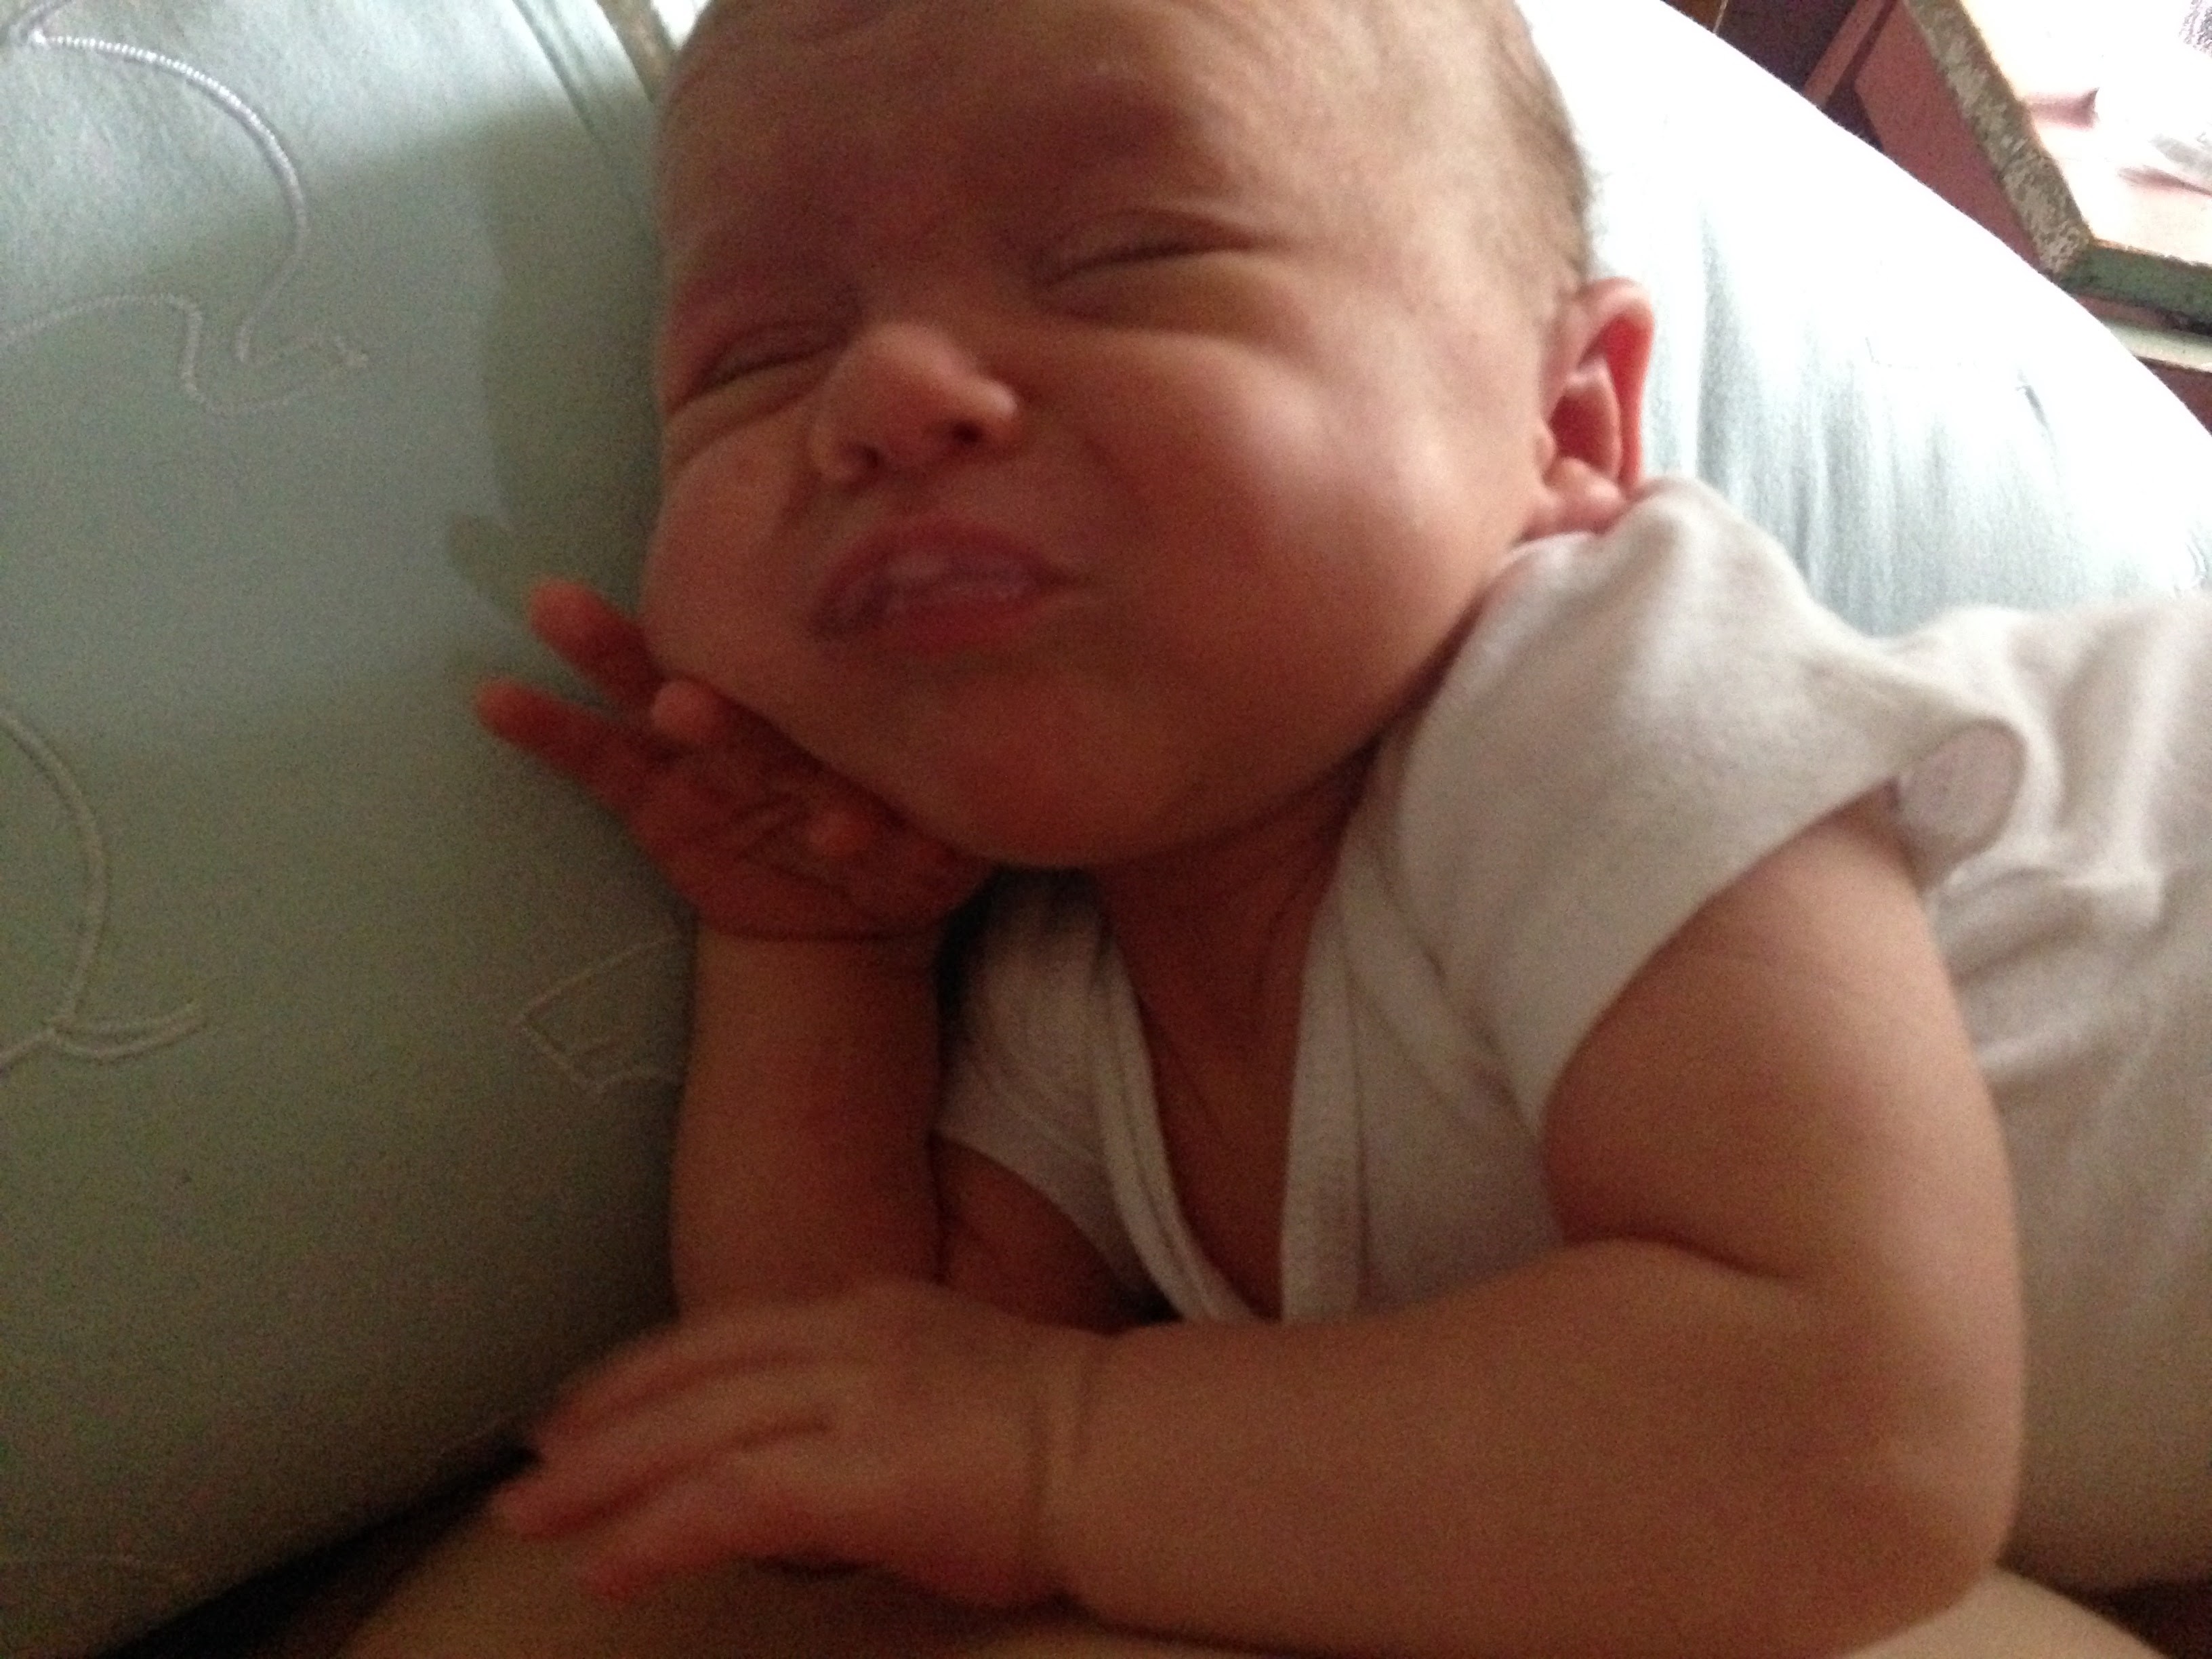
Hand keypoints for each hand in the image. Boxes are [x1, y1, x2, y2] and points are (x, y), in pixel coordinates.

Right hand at [477, 582, 990, 939]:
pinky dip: (545, 728)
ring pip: (650, 693)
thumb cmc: (907, 849)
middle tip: (682, 702)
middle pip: (731, 690)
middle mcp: (768, 723)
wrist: (851, 913)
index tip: (819, 785)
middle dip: (707, 700)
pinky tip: (493, 697)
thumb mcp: (938, 848)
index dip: (819, 718)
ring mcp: (701, 752)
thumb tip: (949, 831)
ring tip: (556, 606)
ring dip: (607, 653)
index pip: (824, 693)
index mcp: (837, 720)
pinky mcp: (650, 793)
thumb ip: (938, 832)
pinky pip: (592, 758)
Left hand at [492, 1281, 1104, 1608]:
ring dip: (602, 1477)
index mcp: (872, 1311)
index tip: (583, 1405)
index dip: (643, 1371)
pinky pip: (728, 1501)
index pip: (725, 1332)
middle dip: (598, 1422)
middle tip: (528, 1468)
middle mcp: (851, 1338)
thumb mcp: (953, 1381)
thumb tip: (823, 1450)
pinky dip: (658, 1533)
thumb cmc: (1064, 1438)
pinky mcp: (861, 1471)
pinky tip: (610, 1568)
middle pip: (690, 1372)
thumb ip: (877, 1395)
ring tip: (534, 1519)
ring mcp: (855, 1397)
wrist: (1130, 1454)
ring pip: (693, 1428)